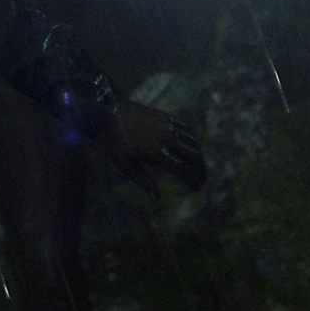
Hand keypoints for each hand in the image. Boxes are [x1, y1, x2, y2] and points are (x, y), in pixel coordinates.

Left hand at [87, 102, 206, 199]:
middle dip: (200, 169)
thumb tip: (156, 199)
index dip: (192, 180)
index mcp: (156, 152)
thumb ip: (143, 181)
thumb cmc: (114, 141)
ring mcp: (167, 125)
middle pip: (192, 155)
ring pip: (192, 141)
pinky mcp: (166, 116)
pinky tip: (192, 146)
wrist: (107, 111)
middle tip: (203, 179)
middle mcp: (166, 138)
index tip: (197, 187)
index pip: (182, 169)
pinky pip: (186, 128)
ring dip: (198, 155)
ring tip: (199, 166)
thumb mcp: (125, 164)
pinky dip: (192, 139)